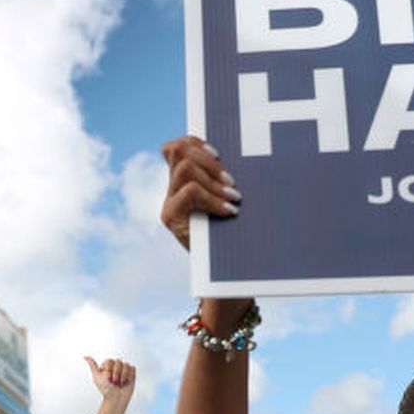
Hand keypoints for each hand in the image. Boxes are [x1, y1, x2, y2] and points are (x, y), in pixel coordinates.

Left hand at [84, 356, 135, 413]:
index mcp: (107, 366)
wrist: (116, 399)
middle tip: (114, 382)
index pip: (109, 361)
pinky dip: (129, 376)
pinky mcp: (131, 373)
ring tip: (120, 383)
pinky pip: (132, 368)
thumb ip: (93, 366)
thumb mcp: (97, 377)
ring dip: (123, 376)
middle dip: (116, 373)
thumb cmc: (106, 389)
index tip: (107, 379)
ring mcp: (124, 369)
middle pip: (118, 362)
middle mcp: (116, 366)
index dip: (109, 370)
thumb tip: (85, 356)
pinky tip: (126, 382)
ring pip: (126, 365)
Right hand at [160, 135, 239, 249]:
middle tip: (232, 181)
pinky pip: (190, 191)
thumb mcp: (228, 201)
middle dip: (209, 161)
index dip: (195, 142)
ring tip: (234, 196)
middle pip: (179, 150)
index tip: (219, 153)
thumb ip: (223, 181)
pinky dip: (213, 198)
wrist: (224, 272)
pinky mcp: (170, 217)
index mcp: (183, 181)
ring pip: (185, 168)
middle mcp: (171, 189)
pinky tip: (229, 210)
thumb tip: (244, 156)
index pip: (177, 147)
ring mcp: (168, 202)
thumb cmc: (233, 234)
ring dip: (214, 180)